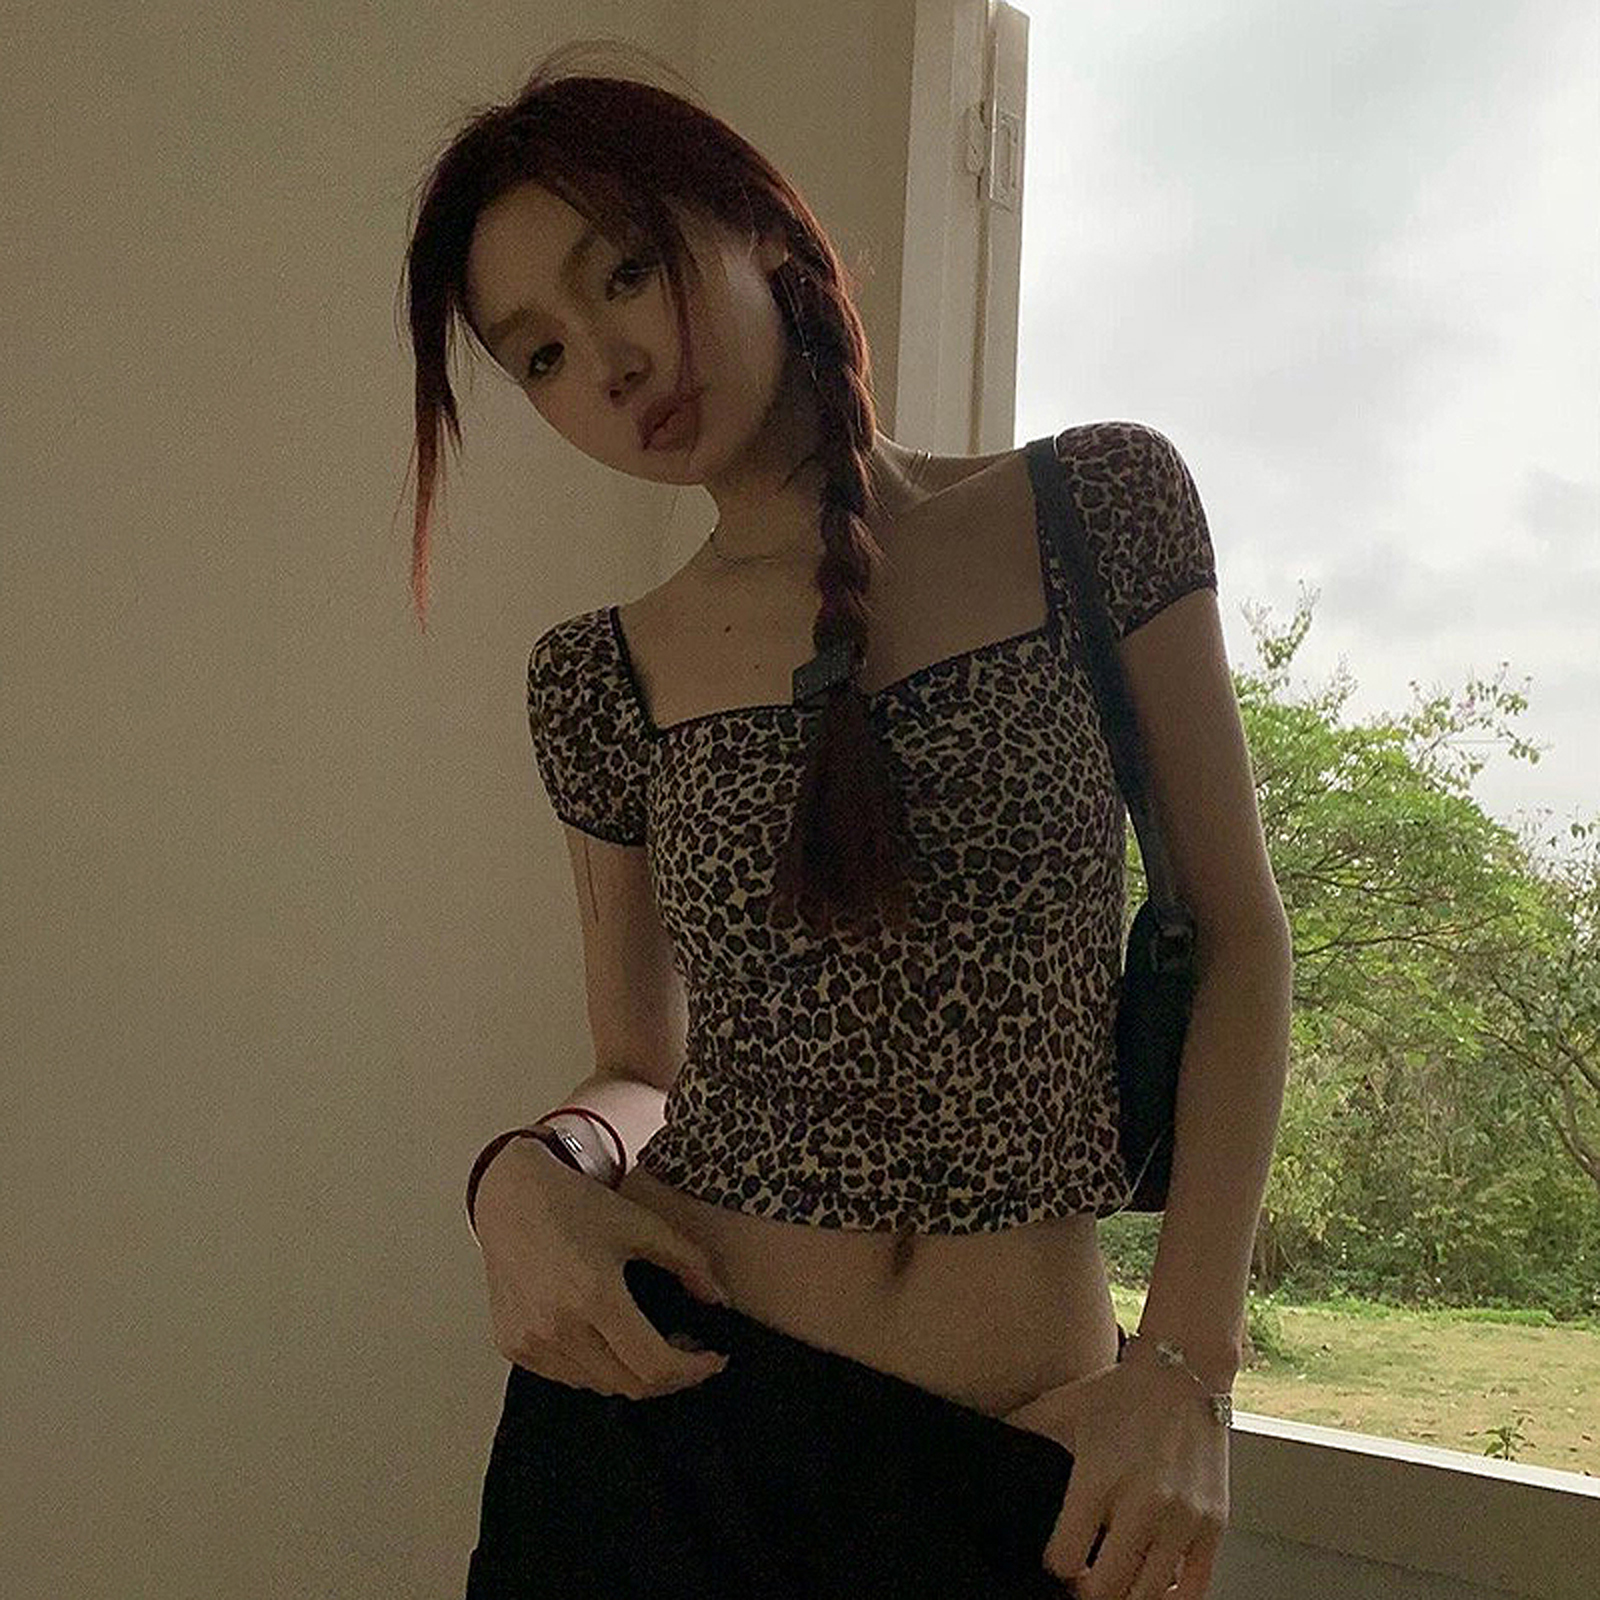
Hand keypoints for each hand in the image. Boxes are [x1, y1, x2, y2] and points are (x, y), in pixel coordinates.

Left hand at [999, 1354, 1228, 1598]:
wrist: (1184, 1371)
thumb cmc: (1122, 1392)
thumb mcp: (1062, 1406)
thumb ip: (1022, 1429)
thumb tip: (985, 1439)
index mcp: (1099, 1478)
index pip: (1064, 1558)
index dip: (1054, 1566)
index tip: (1055, 1558)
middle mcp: (1142, 1503)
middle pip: (1104, 1589)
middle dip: (1085, 1591)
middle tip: (1081, 1579)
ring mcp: (1182, 1518)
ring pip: (1146, 1596)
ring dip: (1124, 1595)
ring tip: (1113, 1580)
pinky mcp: (1214, 1525)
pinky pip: (1194, 1589)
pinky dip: (1170, 1597)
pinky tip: (1152, 1584)